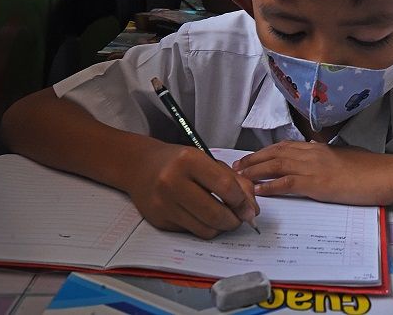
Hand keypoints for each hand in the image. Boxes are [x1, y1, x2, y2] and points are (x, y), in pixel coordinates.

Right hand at [126, 144, 258, 238]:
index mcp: (189, 160)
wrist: (141, 166)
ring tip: (223, 217)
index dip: (243, 202)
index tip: (249, 208)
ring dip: (220, 227)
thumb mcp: (208, 161)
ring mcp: (164, 204)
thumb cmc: (180, 162)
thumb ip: (234, 181)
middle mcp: (172, 182)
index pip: (226, 187)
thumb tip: (251, 209)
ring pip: (205, 229)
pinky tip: (203, 217)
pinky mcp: (159, 221)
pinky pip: (192, 232)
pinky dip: (203, 227)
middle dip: (234, 220)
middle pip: (216, 214)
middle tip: (239, 218)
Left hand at [232, 141, 392, 204]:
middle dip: (252, 160)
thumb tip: (316, 160)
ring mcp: (314, 167)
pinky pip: (287, 183)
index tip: (249, 157)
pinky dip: (270, 186)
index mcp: (318, 147)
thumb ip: (326, 158)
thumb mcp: (343, 158)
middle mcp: (312, 153)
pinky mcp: (317, 183)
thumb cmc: (369, 169)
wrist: (385, 174)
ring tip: (239, 178)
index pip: (284, 146)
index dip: (264, 152)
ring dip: (254, 171)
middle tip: (235, 167)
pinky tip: (259, 191)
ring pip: (276, 165)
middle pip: (275, 153)